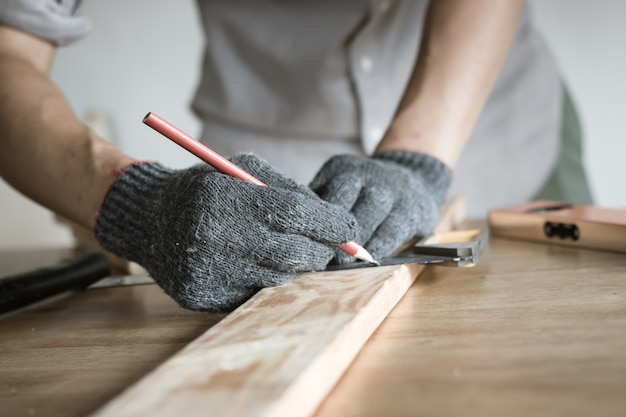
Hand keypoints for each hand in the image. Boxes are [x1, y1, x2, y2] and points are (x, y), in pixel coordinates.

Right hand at [95, 154, 356, 311]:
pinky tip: (254, 263)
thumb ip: (290, 189)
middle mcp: (216, 237)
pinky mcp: (202, 297)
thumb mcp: (244, 169)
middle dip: (319, 251)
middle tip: (325, 245)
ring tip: (286, 249)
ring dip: (292, 266)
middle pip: (293, 254)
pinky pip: (252, 294)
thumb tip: (336, 220)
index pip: (296, 214)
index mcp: (228, 198)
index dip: (331, 224)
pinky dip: (263, 279)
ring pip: (277, 279)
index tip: (351, 228)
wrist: (151, 219)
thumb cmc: (206, 188)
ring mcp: (207, 271)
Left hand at [310, 151, 450, 262]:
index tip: (301, 245)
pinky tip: (366, 261)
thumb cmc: (367, 190)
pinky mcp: (411, 209)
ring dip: (351, 246)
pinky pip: (390, 232)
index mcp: (341, 168)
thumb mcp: (341, 184)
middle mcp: (366, 174)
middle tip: (318, 259)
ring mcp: (391, 190)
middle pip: (341, 208)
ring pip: (365, 219)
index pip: (320, 196)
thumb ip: (319, 202)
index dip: (310, 224)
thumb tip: (290, 230)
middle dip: (329, 237)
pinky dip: (375, 248)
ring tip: (339, 265)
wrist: (416, 176)